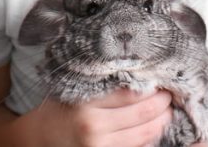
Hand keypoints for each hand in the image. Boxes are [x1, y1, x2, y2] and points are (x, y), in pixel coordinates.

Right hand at [24, 88, 173, 146]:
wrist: (36, 139)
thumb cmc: (59, 109)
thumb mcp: (76, 88)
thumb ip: (102, 81)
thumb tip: (141, 69)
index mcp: (86, 102)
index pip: (131, 92)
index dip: (154, 86)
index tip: (163, 79)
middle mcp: (93, 126)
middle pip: (143, 113)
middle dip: (163, 103)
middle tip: (171, 94)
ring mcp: (99, 146)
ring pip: (144, 133)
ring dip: (162, 121)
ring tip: (167, 110)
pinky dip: (150, 137)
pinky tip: (154, 127)